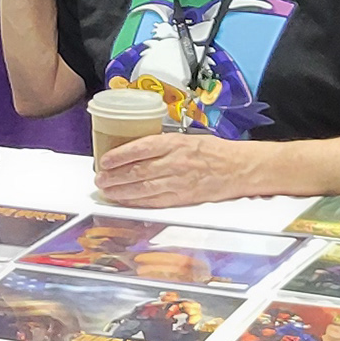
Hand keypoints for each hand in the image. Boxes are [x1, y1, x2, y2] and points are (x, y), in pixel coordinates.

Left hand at [94, 131, 263, 208]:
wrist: (240, 168)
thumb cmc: (214, 151)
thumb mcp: (187, 138)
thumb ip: (164, 144)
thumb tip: (135, 150)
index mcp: (176, 143)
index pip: (141, 148)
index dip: (119, 155)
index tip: (104, 160)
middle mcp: (176, 162)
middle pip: (138, 170)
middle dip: (115, 176)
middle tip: (99, 179)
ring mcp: (180, 181)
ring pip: (144, 188)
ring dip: (122, 191)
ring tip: (107, 191)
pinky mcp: (184, 197)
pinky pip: (156, 201)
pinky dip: (138, 202)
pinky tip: (126, 201)